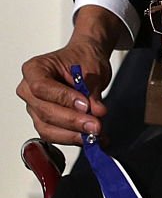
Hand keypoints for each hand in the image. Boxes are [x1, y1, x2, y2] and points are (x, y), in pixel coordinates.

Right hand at [16, 6, 121, 143]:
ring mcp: (35, 107)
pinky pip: (55, 135)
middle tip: (96, 125)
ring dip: (74, 134)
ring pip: (49, 129)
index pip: (42, 87)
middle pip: (46, 112)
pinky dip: (75, 137)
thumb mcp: (92, 70)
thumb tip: (96, 112)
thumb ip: (92, 92)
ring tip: (96, 134)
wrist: (85, 61)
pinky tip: (92, 138)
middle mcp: (29, 89)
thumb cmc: (83, 59)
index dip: (64, 99)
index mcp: (35, 69)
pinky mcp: (44, 121)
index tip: (86, 105)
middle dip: (73, 121)